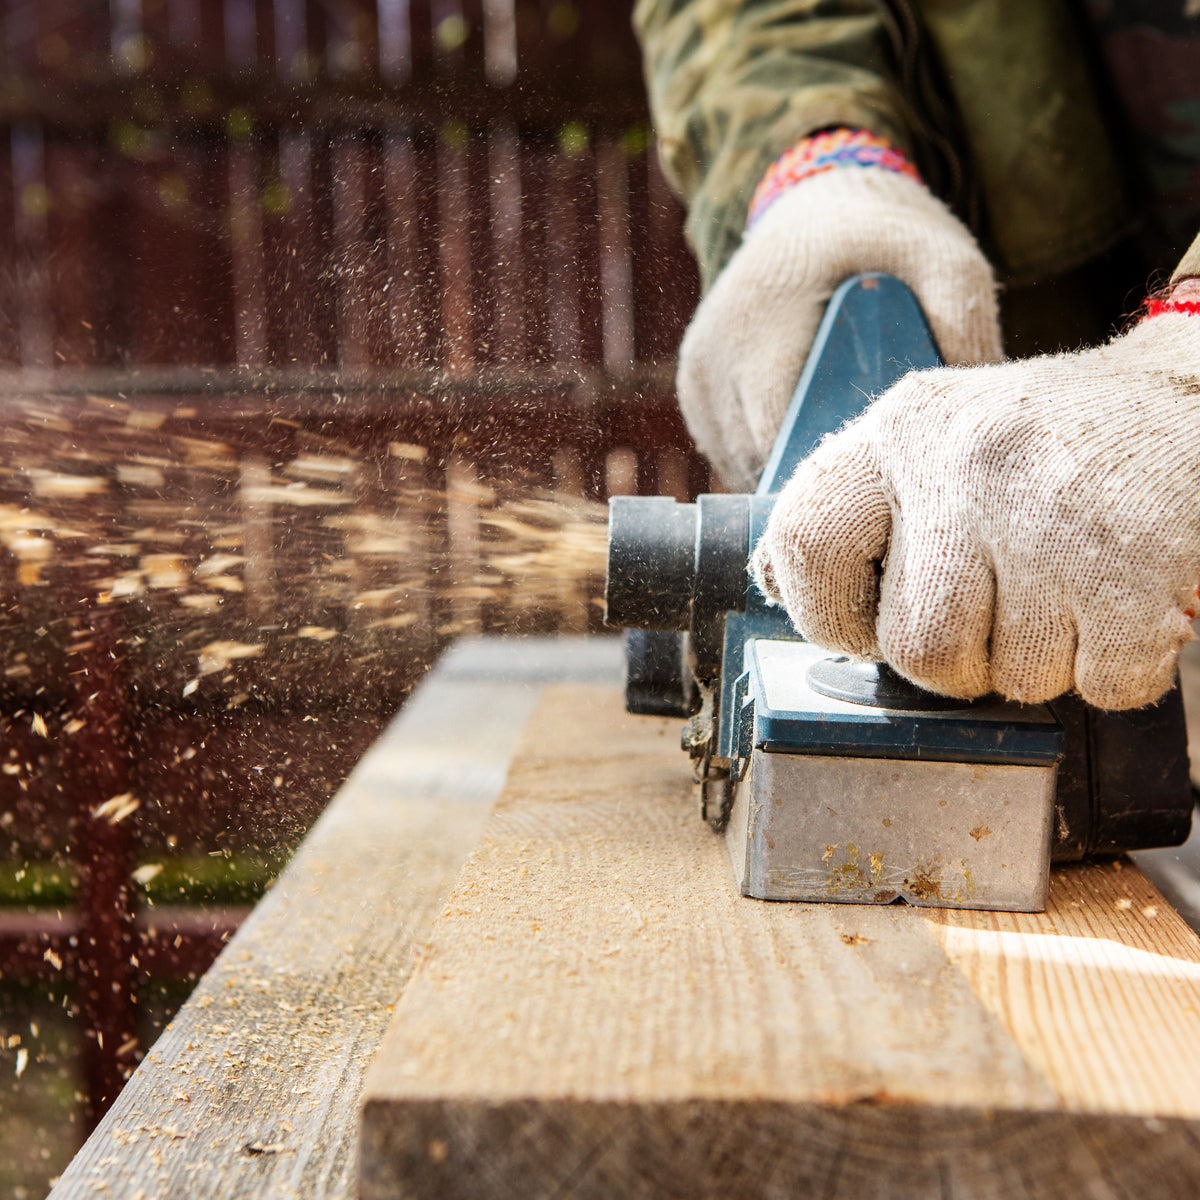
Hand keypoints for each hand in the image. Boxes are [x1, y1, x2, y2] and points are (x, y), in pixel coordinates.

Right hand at [678, 165, 1002, 490]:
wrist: (817, 199)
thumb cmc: (884, 236)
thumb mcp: (945, 261)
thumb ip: (964, 330)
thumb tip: (967, 427)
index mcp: (763, 326)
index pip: (781, 439)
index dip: (829, 475)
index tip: (878, 485)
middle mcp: (713, 355)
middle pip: (757, 459)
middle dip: (811, 481)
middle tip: (872, 486)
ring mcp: (696, 373)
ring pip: (737, 462)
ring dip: (783, 473)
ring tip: (843, 468)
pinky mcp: (691, 385)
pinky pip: (725, 449)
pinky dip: (763, 457)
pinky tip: (806, 444)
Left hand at [751, 310, 1199, 709]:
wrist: (1183, 398)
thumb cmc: (1042, 443)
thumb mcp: (932, 439)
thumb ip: (856, 510)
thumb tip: (773, 583)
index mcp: (899, 433)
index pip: (803, 544)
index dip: (826, 614)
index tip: (865, 623)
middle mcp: (965, 465)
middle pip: (917, 647)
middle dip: (955, 663)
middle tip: (992, 619)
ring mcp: (1052, 515)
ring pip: (1011, 678)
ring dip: (1038, 663)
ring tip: (1062, 596)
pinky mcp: (1138, 564)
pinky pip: (1102, 684)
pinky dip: (1113, 671)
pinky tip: (1117, 608)